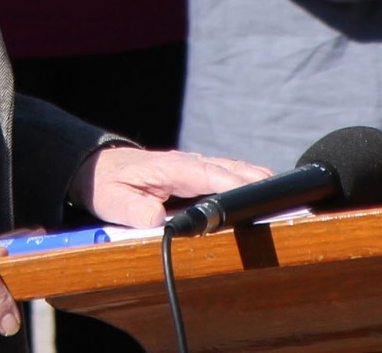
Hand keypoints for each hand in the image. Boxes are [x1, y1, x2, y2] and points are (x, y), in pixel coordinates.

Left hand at [69, 146, 271, 226]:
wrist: (98, 168)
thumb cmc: (107, 183)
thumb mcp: (111, 199)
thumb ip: (133, 208)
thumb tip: (158, 219)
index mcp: (170, 167)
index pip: (208, 174)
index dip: (233, 184)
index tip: (254, 194)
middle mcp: (187, 163)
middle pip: (229, 168)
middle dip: (257, 179)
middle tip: (283, 195)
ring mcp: (193, 167)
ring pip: (232, 169)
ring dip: (257, 179)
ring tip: (282, 195)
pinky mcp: (196, 175)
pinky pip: (226, 175)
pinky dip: (246, 180)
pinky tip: (262, 191)